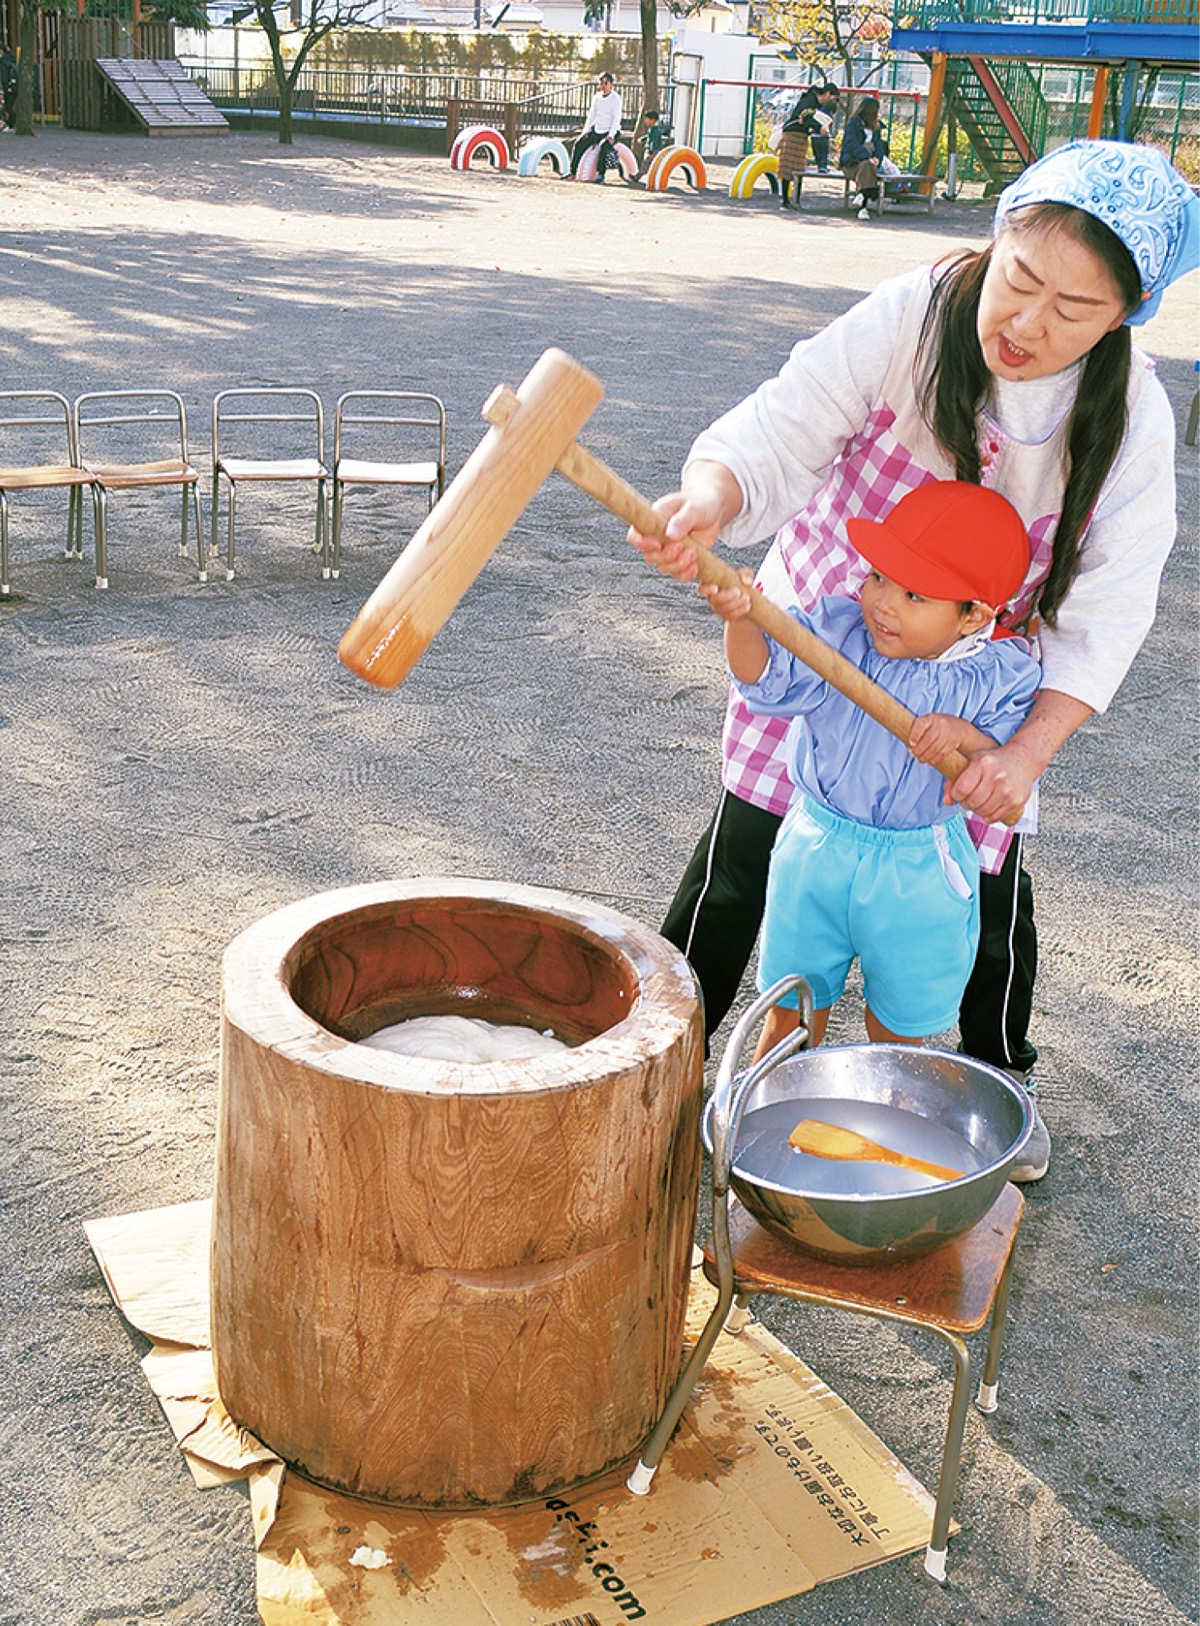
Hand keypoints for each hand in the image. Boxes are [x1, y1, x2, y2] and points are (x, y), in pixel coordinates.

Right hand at [626, 460, 741, 580]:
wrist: (713, 510)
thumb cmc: (700, 503)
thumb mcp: (694, 507)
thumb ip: (682, 520)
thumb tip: (670, 534)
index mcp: (654, 520)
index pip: (636, 535)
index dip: (642, 543)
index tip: (658, 544)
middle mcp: (658, 537)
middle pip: (650, 556)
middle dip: (666, 556)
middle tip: (682, 546)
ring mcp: (668, 550)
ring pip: (663, 567)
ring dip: (678, 565)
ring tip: (693, 552)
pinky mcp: (680, 559)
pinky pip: (677, 573)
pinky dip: (685, 573)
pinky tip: (695, 565)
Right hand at [699, 568, 756, 622]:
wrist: (746, 596)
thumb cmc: (740, 581)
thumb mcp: (744, 575)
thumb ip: (745, 574)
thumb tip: (746, 581)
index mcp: (711, 585)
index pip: (702, 588)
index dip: (706, 589)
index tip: (716, 588)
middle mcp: (712, 598)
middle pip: (714, 600)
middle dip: (726, 596)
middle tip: (738, 591)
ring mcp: (718, 609)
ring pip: (722, 609)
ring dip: (735, 604)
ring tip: (747, 598)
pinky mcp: (726, 616)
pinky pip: (730, 616)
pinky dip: (740, 611)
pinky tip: (748, 606)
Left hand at [908, 712, 963, 765]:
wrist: (959, 727)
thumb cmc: (937, 726)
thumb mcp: (928, 722)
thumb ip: (918, 731)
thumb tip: (910, 747)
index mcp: (931, 717)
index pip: (921, 724)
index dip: (915, 735)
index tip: (911, 744)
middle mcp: (941, 724)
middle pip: (927, 740)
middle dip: (918, 750)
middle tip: (913, 754)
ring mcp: (948, 733)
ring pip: (935, 749)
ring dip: (925, 757)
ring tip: (919, 759)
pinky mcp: (954, 743)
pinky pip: (942, 754)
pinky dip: (933, 760)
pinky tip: (927, 762)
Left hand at [945, 736, 1037, 824]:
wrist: (1023, 759)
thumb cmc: (995, 761)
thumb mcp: (972, 762)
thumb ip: (954, 780)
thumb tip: (947, 801)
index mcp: (982, 764)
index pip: (961, 789)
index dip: (956, 794)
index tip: (959, 793)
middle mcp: (996, 776)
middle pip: (971, 802)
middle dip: (966, 803)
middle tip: (970, 797)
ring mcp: (1007, 790)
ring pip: (982, 812)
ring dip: (977, 810)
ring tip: (980, 801)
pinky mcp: (1015, 801)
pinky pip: (995, 817)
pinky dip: (989, 815)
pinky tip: (990, 805)